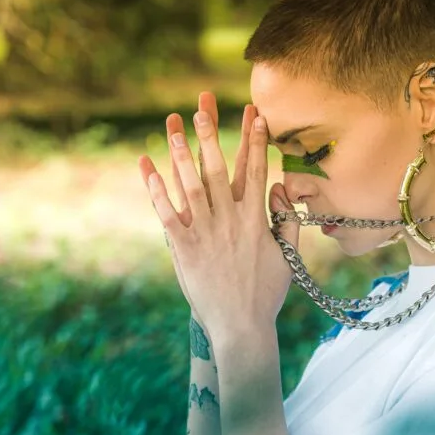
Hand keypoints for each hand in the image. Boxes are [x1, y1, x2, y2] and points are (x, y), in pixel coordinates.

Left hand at [138, 92, 300, 344]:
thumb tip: (277, 188)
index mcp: (256, 220)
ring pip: (190, 185)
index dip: (254, 140)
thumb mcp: (288, 255)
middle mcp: (229, 221)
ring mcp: (204, 233)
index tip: (254, 113)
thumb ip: (286, 219)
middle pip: (218, 169)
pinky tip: (147, 168)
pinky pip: (167, 213)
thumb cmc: (266, 292)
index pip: (255, 170)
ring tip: (172, 126)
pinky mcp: (183, 248)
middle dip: (210, 135)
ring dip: (180, 153)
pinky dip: (156, 190)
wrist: (241, 327)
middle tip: (202, 106)